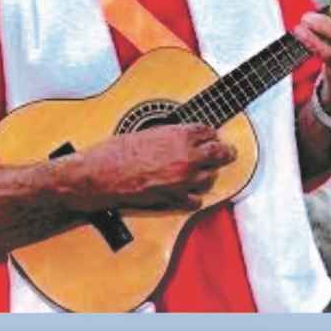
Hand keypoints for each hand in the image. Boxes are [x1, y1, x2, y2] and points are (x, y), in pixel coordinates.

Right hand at [75, 123, 236, 211]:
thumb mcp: (145, 132)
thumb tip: (177, 138)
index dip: (210, 132)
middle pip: (220, 152)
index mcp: (179, 134)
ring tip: (204, 172)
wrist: (102, 175)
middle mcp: (186, 156)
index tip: (211, 134)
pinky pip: (195, 200)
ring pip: (211, 177)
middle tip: (228, 152)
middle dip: (224, 151)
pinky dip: (194, 196)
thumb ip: (167, 136)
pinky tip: (188, 192)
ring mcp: (183, 180)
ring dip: (208, 174)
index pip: (208, 130)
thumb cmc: (115, 151)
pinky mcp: (174, 199)